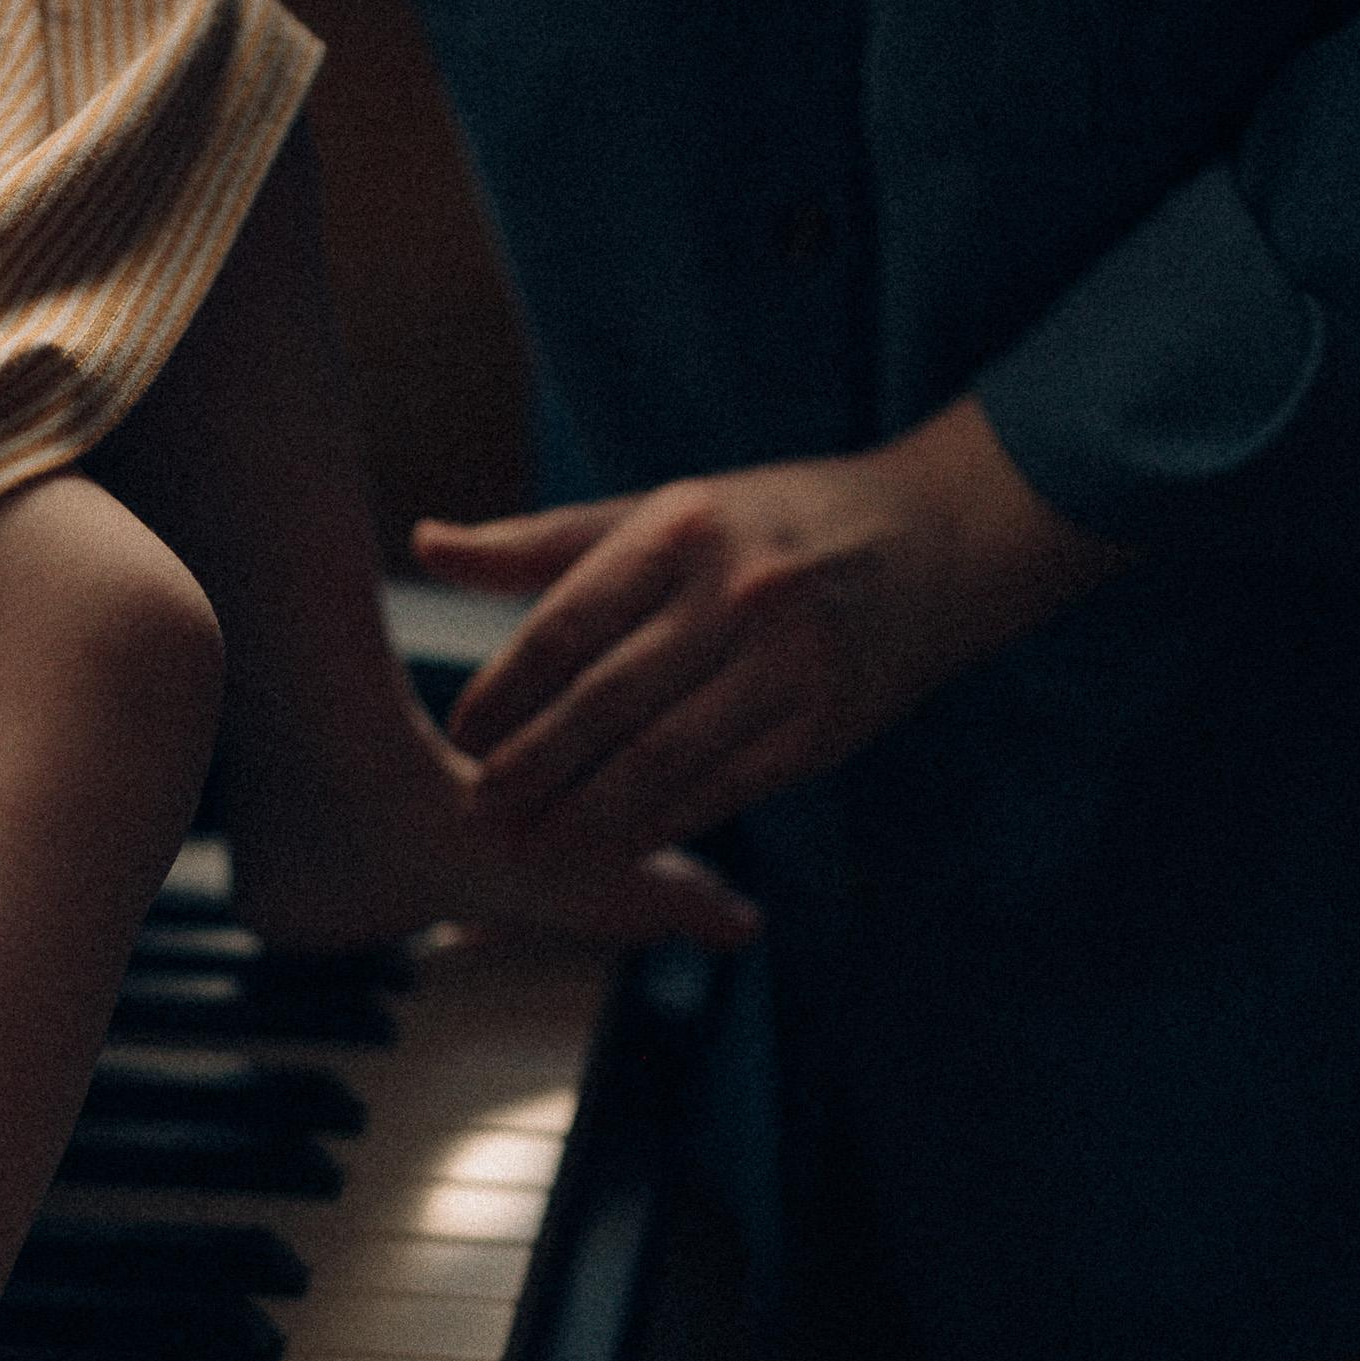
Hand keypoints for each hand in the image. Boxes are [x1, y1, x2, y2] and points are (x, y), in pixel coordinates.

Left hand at [422, 401, 1126, 865]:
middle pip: (609, 699)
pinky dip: (665, 823)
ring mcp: (788, 663)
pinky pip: (727, 787)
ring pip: (665, 758)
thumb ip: (544, 544)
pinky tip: (614, 847)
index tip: (463, 734)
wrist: (935, 540)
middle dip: (534, 766)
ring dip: (589, 814)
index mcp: (682, 529)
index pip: (571, 619)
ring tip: (531, 847)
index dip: (508, 684)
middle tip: (477, 811)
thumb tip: (425, 546)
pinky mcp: (825, 725)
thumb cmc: (770, 525)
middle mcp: (736, 593)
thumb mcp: (665, 513)